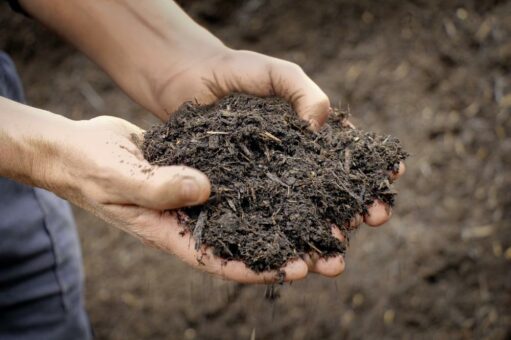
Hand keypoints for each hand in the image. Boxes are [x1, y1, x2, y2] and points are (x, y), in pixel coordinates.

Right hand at [43, 115, 309, 282]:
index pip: (223, 260)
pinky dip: (267, 184)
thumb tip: (204, 188)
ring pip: (251, 212)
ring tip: (332, 221)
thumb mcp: (119, 179)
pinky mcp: (202, 171)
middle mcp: (192, 219)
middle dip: (291, 251)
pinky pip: (240, 182)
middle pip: (248, 242)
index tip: (300, 269)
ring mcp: (199, 196)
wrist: (79, 148)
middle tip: (337, 255)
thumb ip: (157, 186)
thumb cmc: (89, 169)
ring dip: (289, 218)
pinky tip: (296, 178)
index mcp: (172, 233)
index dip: (261, 267)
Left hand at [151, 47, 405, 276]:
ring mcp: (267, 184)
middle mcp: (293, 166)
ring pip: (301, 216)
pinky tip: (296, 257)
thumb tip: (322, 128)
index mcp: (310, 139)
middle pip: (330, 195)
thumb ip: (304, 93)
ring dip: (323, 237)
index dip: (373, 169)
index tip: (393, 178)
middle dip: (357, 209)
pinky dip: (281, 241)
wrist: (187, 81)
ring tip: (338, 254)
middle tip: (376, 219)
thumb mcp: (277, 74)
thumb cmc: (236, 72)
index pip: (348, 160)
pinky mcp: (240, 196)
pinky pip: (263, 221)